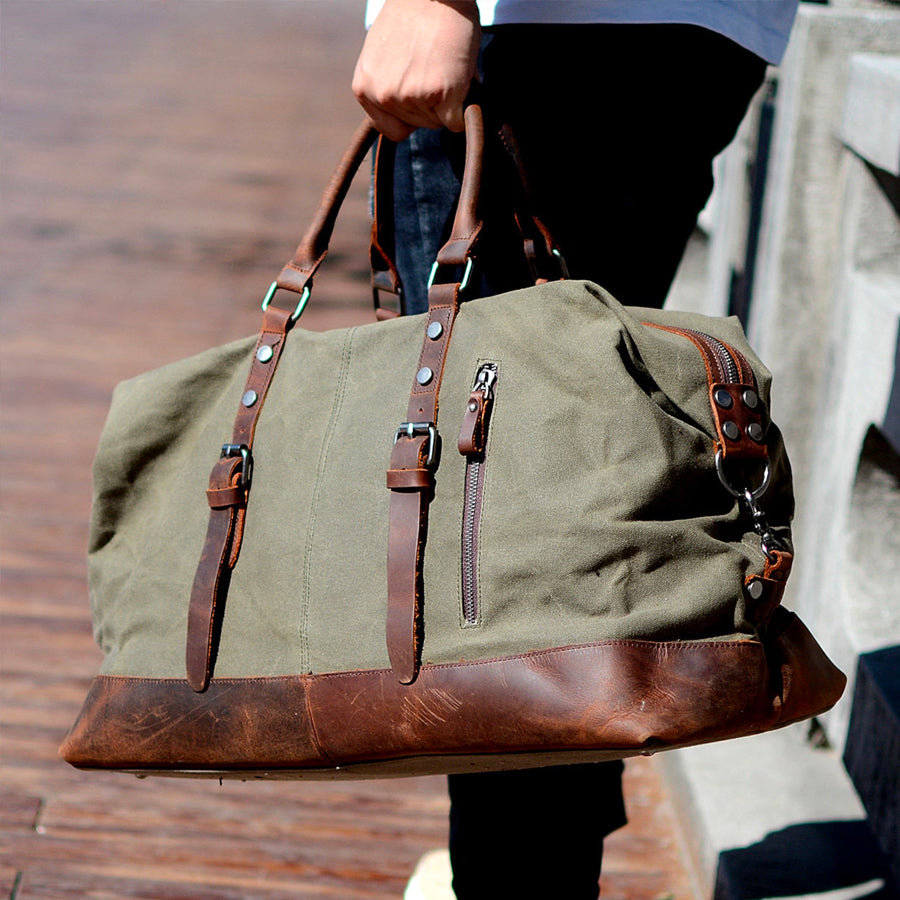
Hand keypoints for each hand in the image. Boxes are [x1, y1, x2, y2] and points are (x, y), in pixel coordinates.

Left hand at [352, 0, 480, 140]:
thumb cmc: (414, 16)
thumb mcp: (383, 55)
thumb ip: (387, 84)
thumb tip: (406, 110)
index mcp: (364, 88)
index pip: (392, 130)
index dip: (410, 115)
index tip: (418, 92)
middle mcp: (384, 96)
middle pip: (418, 126)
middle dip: (430, 104)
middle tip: (434, 66)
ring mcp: (411, 96)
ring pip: (438, 122)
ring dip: (447, 101)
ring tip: (444, 64)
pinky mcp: (441, 94)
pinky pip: (457, 121)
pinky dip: (464, 107)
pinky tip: (459, 78)